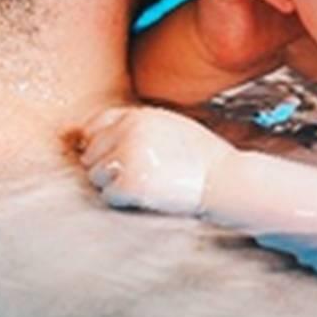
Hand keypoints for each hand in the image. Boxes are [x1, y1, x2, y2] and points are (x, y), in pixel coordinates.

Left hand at [78, 106, 235, 215]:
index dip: (99, 143)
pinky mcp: (130, 182)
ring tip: (142, 186)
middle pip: (91, 153)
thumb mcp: (170, 127)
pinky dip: (122, 200)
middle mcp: (128, 131)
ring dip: (112, 184)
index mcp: (138, 116)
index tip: (112, 156)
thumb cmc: (202, 158)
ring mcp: (127, 156)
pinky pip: (109, 194)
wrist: (224, 179)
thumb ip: (138, 128)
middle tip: (132, 176)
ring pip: (97, 175)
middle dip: (106, 166)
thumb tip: (97, 139)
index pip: (95, 124)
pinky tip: (145, 196)